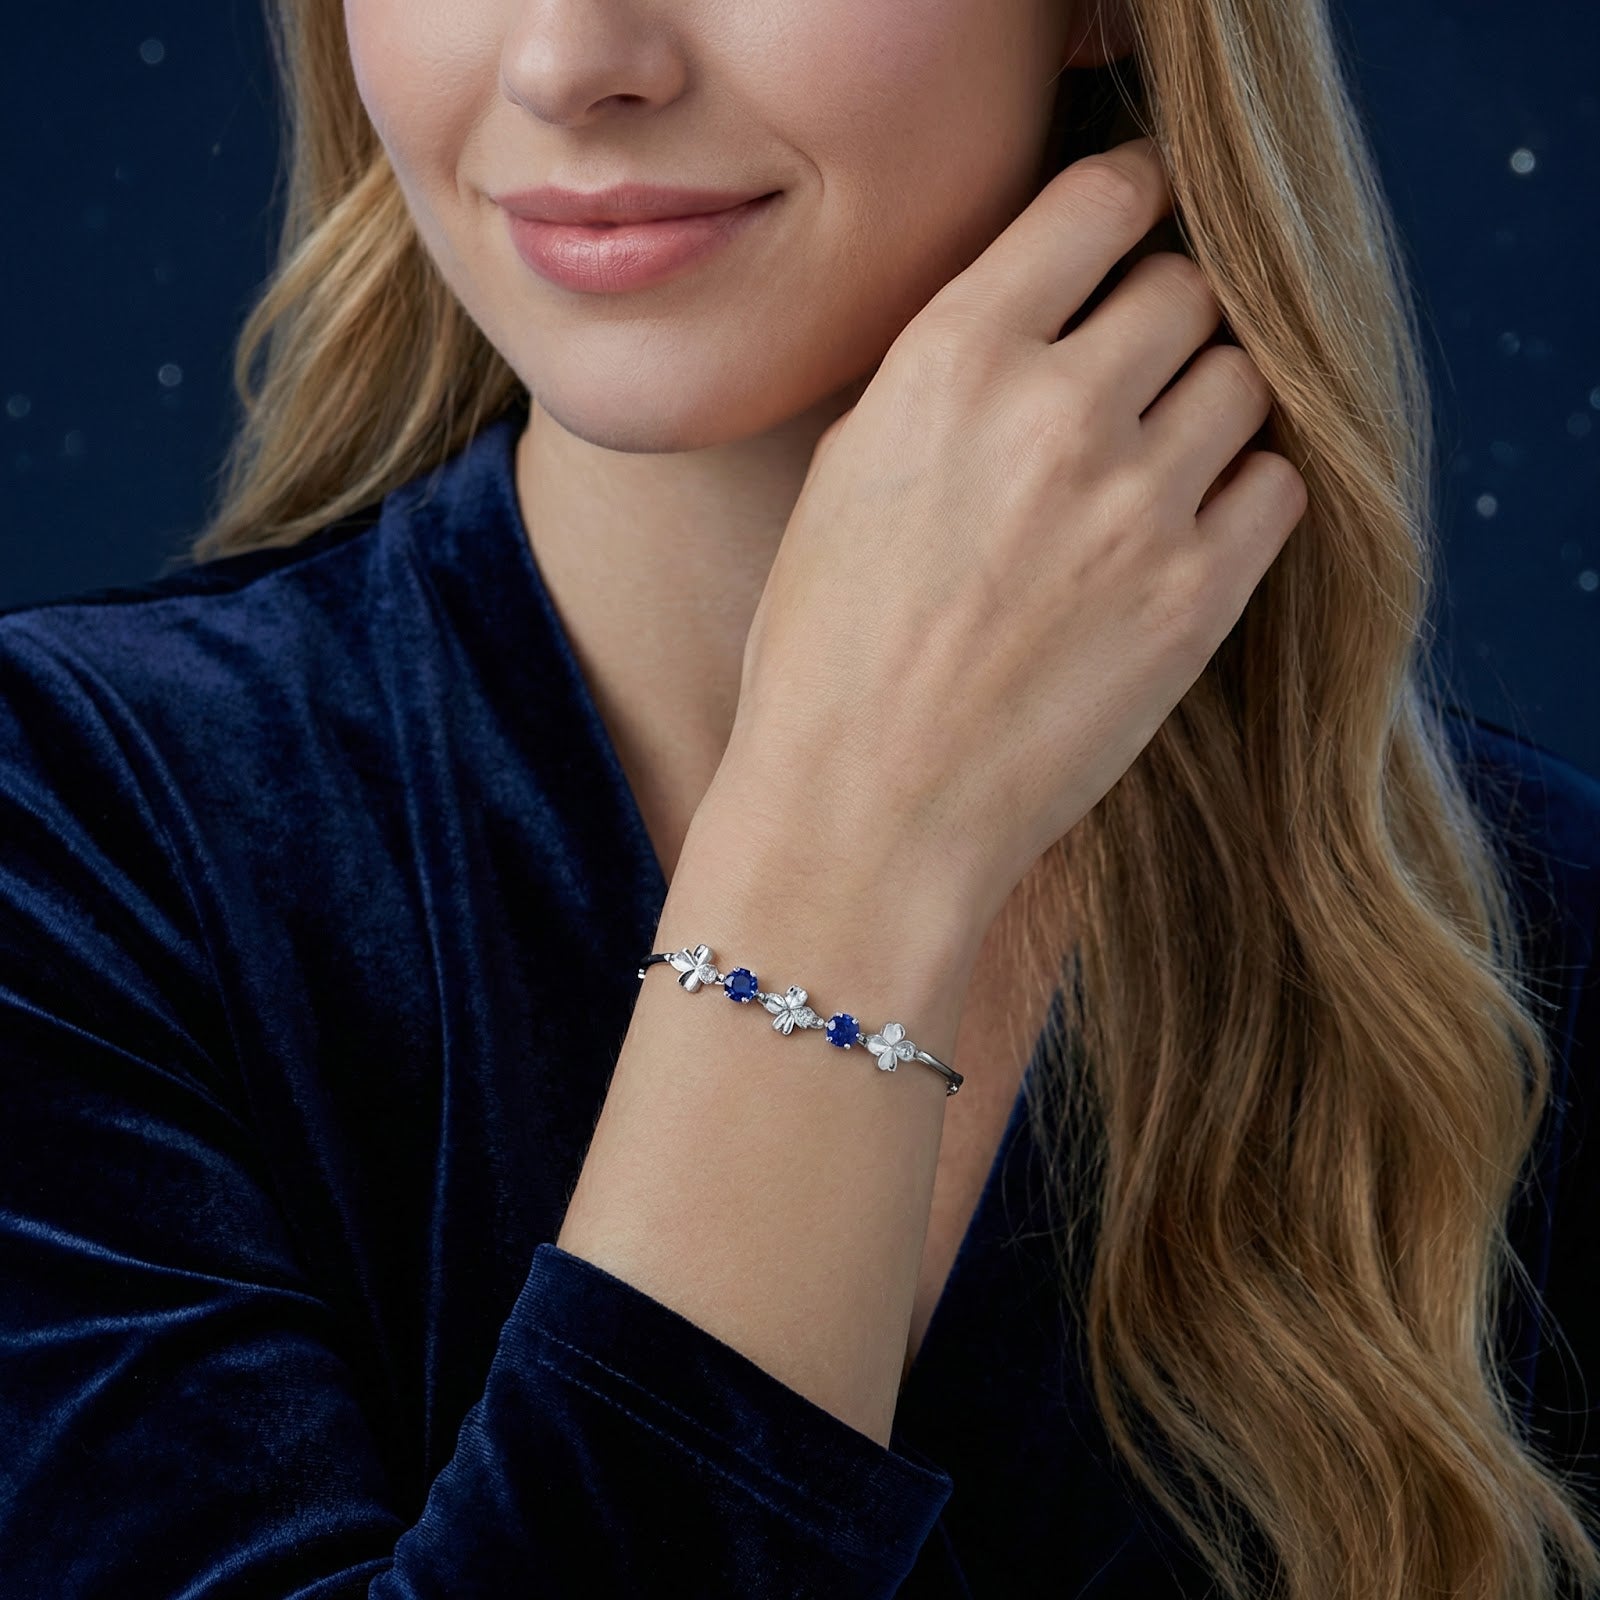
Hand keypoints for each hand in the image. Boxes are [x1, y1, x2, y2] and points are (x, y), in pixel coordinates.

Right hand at [720, 135, 1308, 931]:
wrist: (865, 812)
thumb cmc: (826, 652)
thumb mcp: (849, 476)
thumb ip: (949, 376)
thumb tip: (1033, 317)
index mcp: (952, 361)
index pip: (1102, 199)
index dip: (1128, 203)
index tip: (1130, 230)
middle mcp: (1057, 409)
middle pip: (1188, 288)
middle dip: (1163, 320)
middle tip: (1130, 378)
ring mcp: (1140, 504)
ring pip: (1244, 380)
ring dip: (1206, 407)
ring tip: (1153, 467)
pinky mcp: (1197, 597)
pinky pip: (1278, 484)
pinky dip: (1243, 493)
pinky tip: (1184, 532)